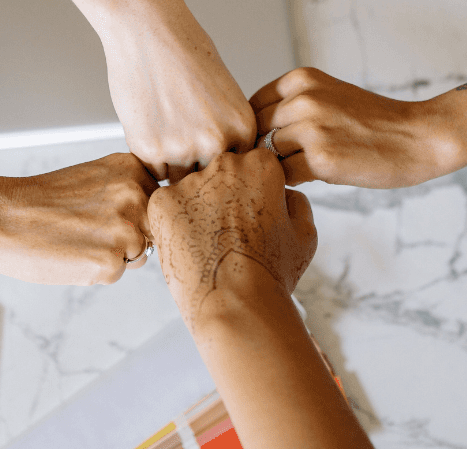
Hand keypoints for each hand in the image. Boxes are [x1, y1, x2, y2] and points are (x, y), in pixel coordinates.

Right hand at [0, 153, 159, 285]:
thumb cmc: (38, 200)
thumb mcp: (93, 178)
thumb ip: (126, 191)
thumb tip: (152, 218)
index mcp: (131, 168)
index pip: (156, 200)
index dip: (133, 212)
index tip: (104, 212)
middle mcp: (135, 194)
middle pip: (154, 227)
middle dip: (129, 234)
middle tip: (87, 228)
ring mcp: (126, 229)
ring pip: (139, 253)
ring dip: (114, 254)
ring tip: (76, 239)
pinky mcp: (111, 262)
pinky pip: (117, 274)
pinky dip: (96, 271)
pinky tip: (70, 254)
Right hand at [101, 8, 256, 182]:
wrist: (149, 31)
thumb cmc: (184, 51)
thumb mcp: (224, 92)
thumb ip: (226, 129)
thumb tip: (221, 163)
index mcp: (243, 128)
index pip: (237, 169)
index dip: (220, 163)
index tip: (207, 154)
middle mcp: (217, 144)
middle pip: (210, 180)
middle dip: (196, 168)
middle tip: (182, 141)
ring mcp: (182, 150)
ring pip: (179, 180)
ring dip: (172, 164)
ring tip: (165, 128)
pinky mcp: (149, 150)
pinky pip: (153, 172)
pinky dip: (150, 156)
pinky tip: (150, 125)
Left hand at [146, 148, 316, 332]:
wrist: (234, 303)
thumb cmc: (272, 272)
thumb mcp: (304, 234)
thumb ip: (296, 201)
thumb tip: (283, 192)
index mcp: (260, 165)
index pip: (254, 163)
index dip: (255, 191)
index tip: (254, 216)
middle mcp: (224, 164)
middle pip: (222, 172)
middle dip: (226, 196)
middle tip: (230, 233)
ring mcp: (190, 181)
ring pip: (193, 188)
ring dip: (199, 208)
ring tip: (209, 244)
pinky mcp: (162, 202)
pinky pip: (167, 204)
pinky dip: (174, 222)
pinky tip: (189, 245)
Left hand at [249, 67, 449, 188]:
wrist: (418, 137)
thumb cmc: (371, 121)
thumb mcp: (328, 94)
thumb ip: (291, 104)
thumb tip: (250, 130)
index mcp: (300, 79)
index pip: (253, 106)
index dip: (257, 128)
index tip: (269, 141)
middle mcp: (302, 99)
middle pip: (256, 131)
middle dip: (262, 148)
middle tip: (279, 162)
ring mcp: (311, 129)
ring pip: (267, 153)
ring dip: (276, 166)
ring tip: (299, 169)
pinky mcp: (321, 159)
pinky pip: (284, 175)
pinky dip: (291, 181)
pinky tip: (311, 178)